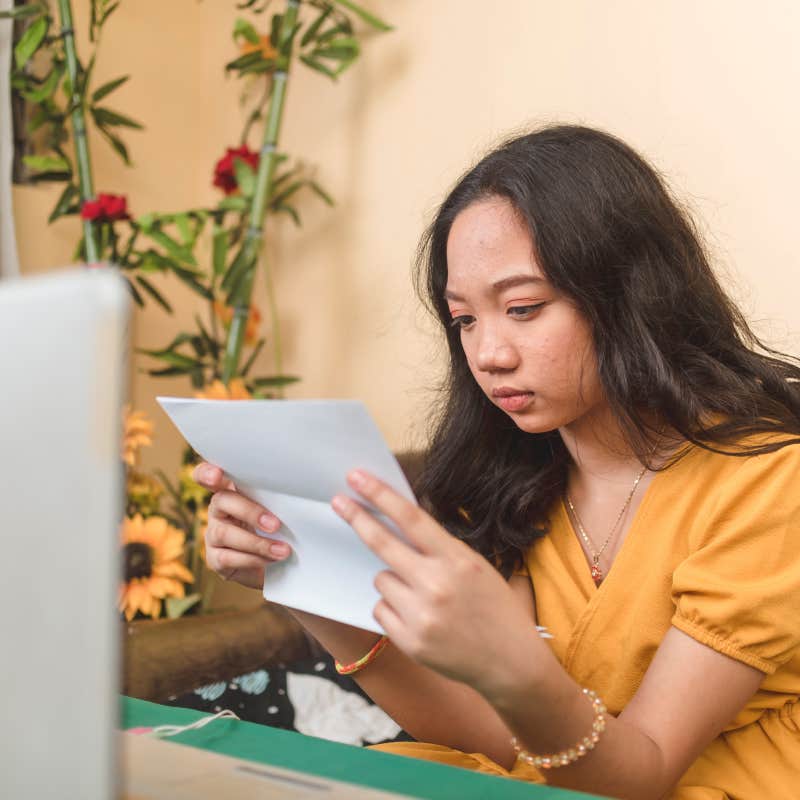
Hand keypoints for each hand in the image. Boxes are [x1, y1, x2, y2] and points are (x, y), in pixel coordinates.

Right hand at [193, 462, 291, 589]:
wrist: (282, 562)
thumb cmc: (284, 525)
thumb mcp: (283, 506)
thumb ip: (282, 494)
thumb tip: (312, 489)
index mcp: (232, 488)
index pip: (207, 474)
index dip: (207, 472)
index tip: (218, 474)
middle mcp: (218, 508)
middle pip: (221, 501)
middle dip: (250, 512)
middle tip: (275, 524)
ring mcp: (213, 533)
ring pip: (225, 533)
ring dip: (256, 542)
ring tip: (283, 550)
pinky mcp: (215, 558)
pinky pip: (228, 557)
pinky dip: (252, 559)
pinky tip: (271, 560)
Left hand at [331, 470, 541, 699]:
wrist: (510, 663)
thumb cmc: (494, 607)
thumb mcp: (475, 566)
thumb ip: (440, 546)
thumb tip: (401, 518)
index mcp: (457, 560)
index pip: (411, 519)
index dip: (381, 495)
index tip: (357, 478)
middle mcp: (437, 585)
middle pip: (383, 544)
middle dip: (357, 518)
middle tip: (338, 502)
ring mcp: (421, 615)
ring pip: (381, 579)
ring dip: (393, 580)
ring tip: (424, 596)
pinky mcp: (409, 641)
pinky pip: (380, 609)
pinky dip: (393, 608)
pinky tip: (420, 617)